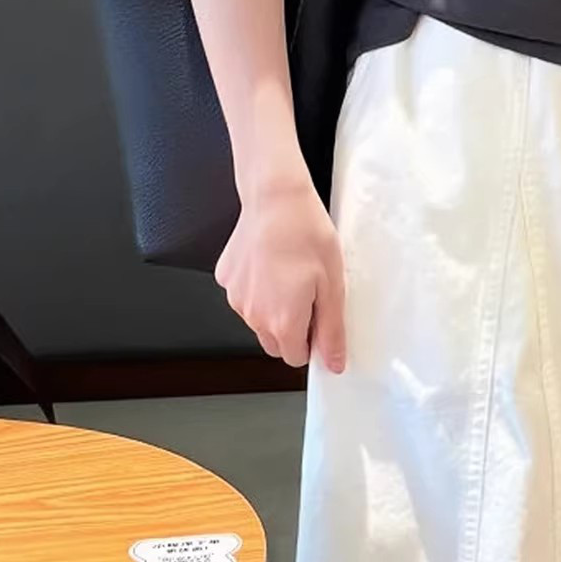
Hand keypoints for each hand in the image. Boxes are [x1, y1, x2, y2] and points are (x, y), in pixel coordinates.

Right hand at [214, 171, 346, 371]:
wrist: (276, 198)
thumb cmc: (306, 234)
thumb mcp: (333, 286)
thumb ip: (332, 331)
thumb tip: (334, 362)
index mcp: (282, 322)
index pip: (295, 358)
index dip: (311, 343)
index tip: (319, 322)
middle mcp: (254, 315)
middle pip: (275, 343)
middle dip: (292, 329)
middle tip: (308, 295)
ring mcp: (236, 297)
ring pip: (258, 320)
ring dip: (274, 308)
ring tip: (290, 274)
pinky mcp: (226, 278)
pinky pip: (245, 296)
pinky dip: (258, 288)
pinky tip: (272, 264)